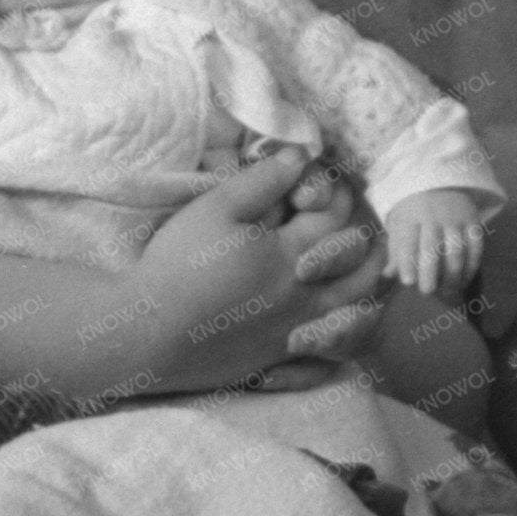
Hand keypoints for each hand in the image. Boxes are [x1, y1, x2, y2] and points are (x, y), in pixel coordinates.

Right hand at [133, 148, 362, 389]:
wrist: (147, 333)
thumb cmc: (178, 265)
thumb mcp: (215, 208)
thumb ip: (262, 181)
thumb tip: (299, 156)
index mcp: (291, 256)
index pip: (337, 220)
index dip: (340, 196)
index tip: (335, 182)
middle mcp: (303, 297)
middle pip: (359, 270)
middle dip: (369, 244)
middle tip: (368, 229)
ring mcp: (293, 332)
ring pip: (351, 313)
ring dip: (365, 288)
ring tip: (366, 274)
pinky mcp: (275, 359)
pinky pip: (324, 357)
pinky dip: (340, 342)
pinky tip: (337, 329)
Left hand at [381, 189, 485, 301]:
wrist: (439, 184)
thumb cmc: (414, 213)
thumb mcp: (400, 226)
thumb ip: (396, 252)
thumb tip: (387, 276)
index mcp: (411, 216)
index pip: (408, 241)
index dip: (407, 262)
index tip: (407, 282)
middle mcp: (433, 216)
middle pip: (432, 246)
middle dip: (430, 272)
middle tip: (427, 291)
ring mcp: (456, 218)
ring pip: (456, 249)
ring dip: (452, 274)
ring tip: (447, 291)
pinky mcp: (474, 222)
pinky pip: (475, 247)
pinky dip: (471, 267)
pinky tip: (463, 281)